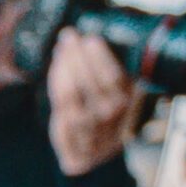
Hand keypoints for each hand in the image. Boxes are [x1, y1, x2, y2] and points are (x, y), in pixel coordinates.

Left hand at [48, 30, 141, 174]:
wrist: (97, 153)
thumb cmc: (112, 111)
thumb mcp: (127, 90)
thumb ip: (123, 69)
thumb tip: (109, 33)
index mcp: (129, 102)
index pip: (113, 79)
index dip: (100, 58)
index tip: (91, 38)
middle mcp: (110, 116)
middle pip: (88, 82)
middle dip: (77, 55)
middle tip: (70, 36)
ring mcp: (87, 126)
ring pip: (71, 92)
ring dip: (64, 65)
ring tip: (63, 46)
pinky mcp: (68, 132)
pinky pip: (59, 102)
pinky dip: (56, 79)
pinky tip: (58, 64)